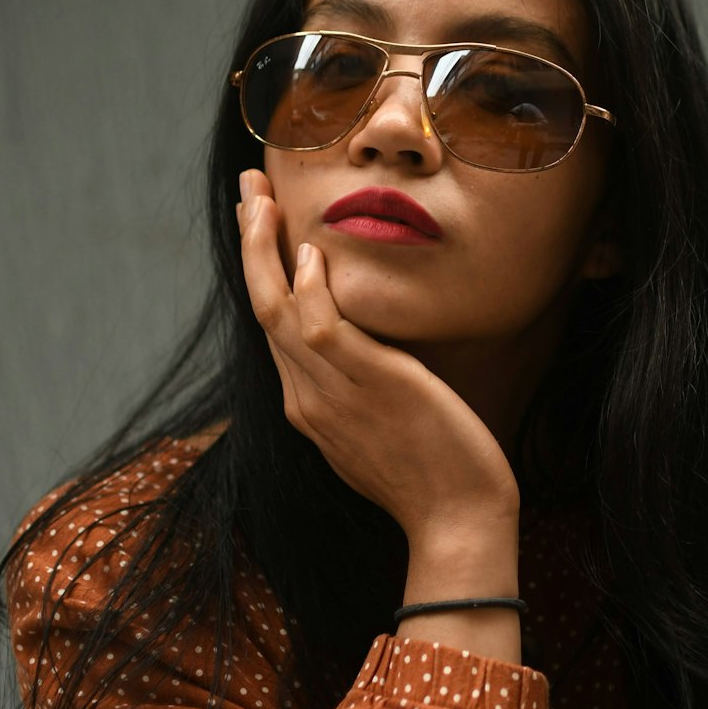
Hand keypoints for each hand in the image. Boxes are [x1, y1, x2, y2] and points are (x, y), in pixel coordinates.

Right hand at [236, 170, 519, 544]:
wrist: (457, 520)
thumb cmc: (435, 476)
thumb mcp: (385, 426)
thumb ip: (365, 389)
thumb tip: (372, 354)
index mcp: (308, 407)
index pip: (275, 325)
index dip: (263, 270)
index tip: (263, 225)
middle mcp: (305, 398)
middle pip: (263, 306)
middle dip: (252, 242)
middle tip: (250, 188)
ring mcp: (330, 393)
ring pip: (277, 308)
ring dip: (263, 247)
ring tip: (262, 196)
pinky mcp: (366, 384)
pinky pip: (320, 326)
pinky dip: (307, 287)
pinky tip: (307, 251)